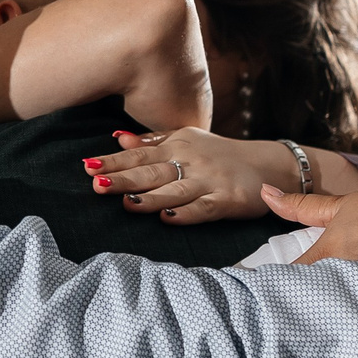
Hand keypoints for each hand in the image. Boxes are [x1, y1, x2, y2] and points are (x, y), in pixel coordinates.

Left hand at [87, 128, 280, 222]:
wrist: (270, 164)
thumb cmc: (220, 154)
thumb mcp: (187, 141)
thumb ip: (153, 142)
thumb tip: (117, 139)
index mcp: (177, 145)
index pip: (139, 154)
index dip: (113, 161)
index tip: (87, 166)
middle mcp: (191, 161)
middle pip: (151, 172)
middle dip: (122, 179)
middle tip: (96, 184)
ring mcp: (209, 180)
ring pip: (174, 190)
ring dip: (150, 198)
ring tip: (126, 203)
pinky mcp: (228, 199)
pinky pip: (204, 208)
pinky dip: (186, 213)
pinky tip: (168, 218)